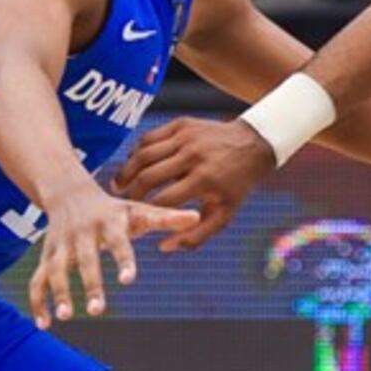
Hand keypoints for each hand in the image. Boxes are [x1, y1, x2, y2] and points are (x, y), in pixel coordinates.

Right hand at [27, 183, 199, 327]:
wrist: (69, 192)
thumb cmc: (113, 209)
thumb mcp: (138, 210)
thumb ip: (166, 218)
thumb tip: (197, 217)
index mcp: (108, 223)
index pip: (118, 242)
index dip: (123, 260)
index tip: (129, 279)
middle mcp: (81, 235)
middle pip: (84, 260)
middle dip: (89, 284)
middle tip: (97, 310)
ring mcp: (60, 246)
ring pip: (54, 270)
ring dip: (58, 293)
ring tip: (65, 317)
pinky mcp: (47, 257)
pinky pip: (37, 280)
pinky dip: (37, 302)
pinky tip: (43, 324)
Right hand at [109, 116, 277, 252]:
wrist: (252, 145)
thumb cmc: (234, 186)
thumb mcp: (223, 215)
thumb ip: (195, 236)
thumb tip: (163, 246)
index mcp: (204, 180)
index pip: (164, 200)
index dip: (145, 213)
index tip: (134, 221)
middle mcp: (193, 156)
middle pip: (148, 176)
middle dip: (130, 192)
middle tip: (121, 202)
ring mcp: (186, 137)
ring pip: (143, 154)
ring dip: (127, 171)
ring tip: (118, 185)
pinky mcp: (181, 124)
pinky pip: (149, 138)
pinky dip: (136, 153)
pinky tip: (132, 166)